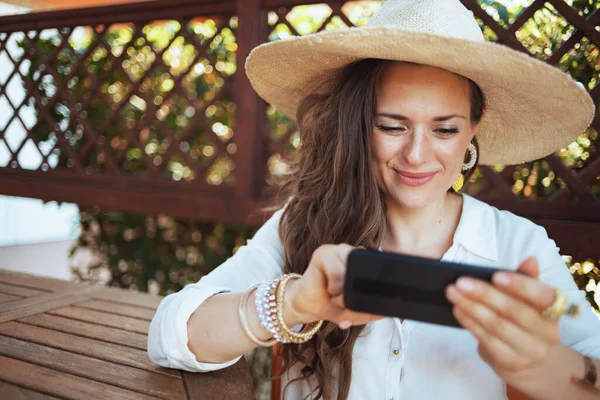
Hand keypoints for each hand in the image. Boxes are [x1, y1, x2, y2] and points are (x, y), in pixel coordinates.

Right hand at [284, 243, 383, 328]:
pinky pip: (337, 272)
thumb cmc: (330, 303)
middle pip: (365, 274)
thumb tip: (381, 313)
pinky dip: (334, 287)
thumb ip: (367, 313)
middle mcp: (354, 254)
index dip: (375, 290)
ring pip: (351, 272)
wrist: (307, 303)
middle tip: (345, 303)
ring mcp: (340, 250)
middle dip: (356, 294)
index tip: (367, 304)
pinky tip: (329, 290)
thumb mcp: (352, 313)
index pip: (379, 273)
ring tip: (336, 296)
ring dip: (343, 292)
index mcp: (364, 264)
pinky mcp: (324, 252)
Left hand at [445, 257, 559, 383]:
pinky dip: (469, 323)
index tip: (496, 275)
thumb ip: (527, 279)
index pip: (543, 296)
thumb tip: (530, 259)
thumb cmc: (526, 320)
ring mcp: (530, 350)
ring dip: (471, 307)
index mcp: (553, 310)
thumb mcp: (530, 300)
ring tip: (452, 293)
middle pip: (514, 311)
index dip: (520, 285)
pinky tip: (458, 310)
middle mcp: (547, 332)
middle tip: (461, 282)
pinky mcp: (512, 362)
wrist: (532, 361)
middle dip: (484, 294)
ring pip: (497, 325)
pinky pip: (487, 340)